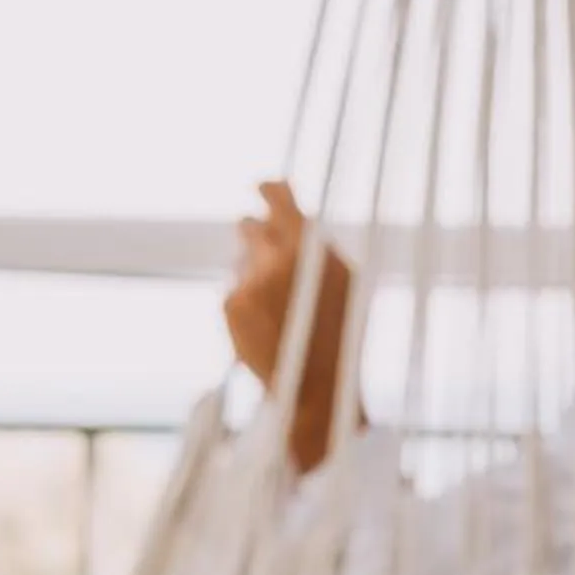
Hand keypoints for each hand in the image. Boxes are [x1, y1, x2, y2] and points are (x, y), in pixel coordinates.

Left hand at [224, 180, 355, 472]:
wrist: (317, 387)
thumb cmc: (337, 335)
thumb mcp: (342, 282)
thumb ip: (315, 246)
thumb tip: (287, 213)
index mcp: (314, 247)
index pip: (279, 197)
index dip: (269, 189)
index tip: (262, 187)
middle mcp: (283, 255)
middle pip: (250, 226)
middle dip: (254, 237)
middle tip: (262, 252)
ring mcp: (254, 277)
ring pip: (241, 259)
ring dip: (253, 273)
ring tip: (275, 307)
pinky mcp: (233, 300)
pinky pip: (234, 286)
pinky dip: (245, 301)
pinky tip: (264, 325)